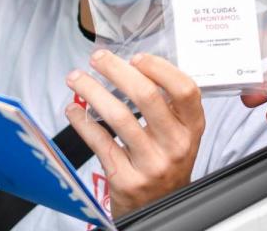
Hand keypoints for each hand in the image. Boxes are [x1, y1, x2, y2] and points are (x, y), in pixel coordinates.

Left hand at [65, 50, 203, 218]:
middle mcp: (176, 146)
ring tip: (76, 78)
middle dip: (117, 71)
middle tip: (98, 58)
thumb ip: (168, 106)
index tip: (136, 56)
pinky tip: (74, 110)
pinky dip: (82, 121)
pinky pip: (100, 142)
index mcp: (192, 129)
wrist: (160, 210)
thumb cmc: (165, 163)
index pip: (185, 90)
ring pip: (119, 116)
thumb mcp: (180, 136)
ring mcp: (151, 164)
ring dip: (92, 91)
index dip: (160, 68)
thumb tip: (132, 66)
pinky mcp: (127, 179)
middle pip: (147, 96)